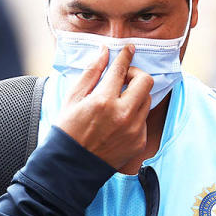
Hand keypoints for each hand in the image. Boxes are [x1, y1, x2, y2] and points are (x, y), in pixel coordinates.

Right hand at [55, 45, 153, 169]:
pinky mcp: (139, 142)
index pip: (121, 69)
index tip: (129, 49)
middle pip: (146, 81)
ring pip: (147, 99)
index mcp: (103, 101)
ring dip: (136, 94)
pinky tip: (117, 121)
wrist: (71, 166)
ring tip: (119, 100)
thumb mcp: (73, 98)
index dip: (126, 55)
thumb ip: (91, 73)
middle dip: (136, 74)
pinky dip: (134, 115)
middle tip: (124, 78)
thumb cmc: (68, 130)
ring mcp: (134, 130)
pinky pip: (143, 119)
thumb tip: (104, 53)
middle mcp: (122, 115)